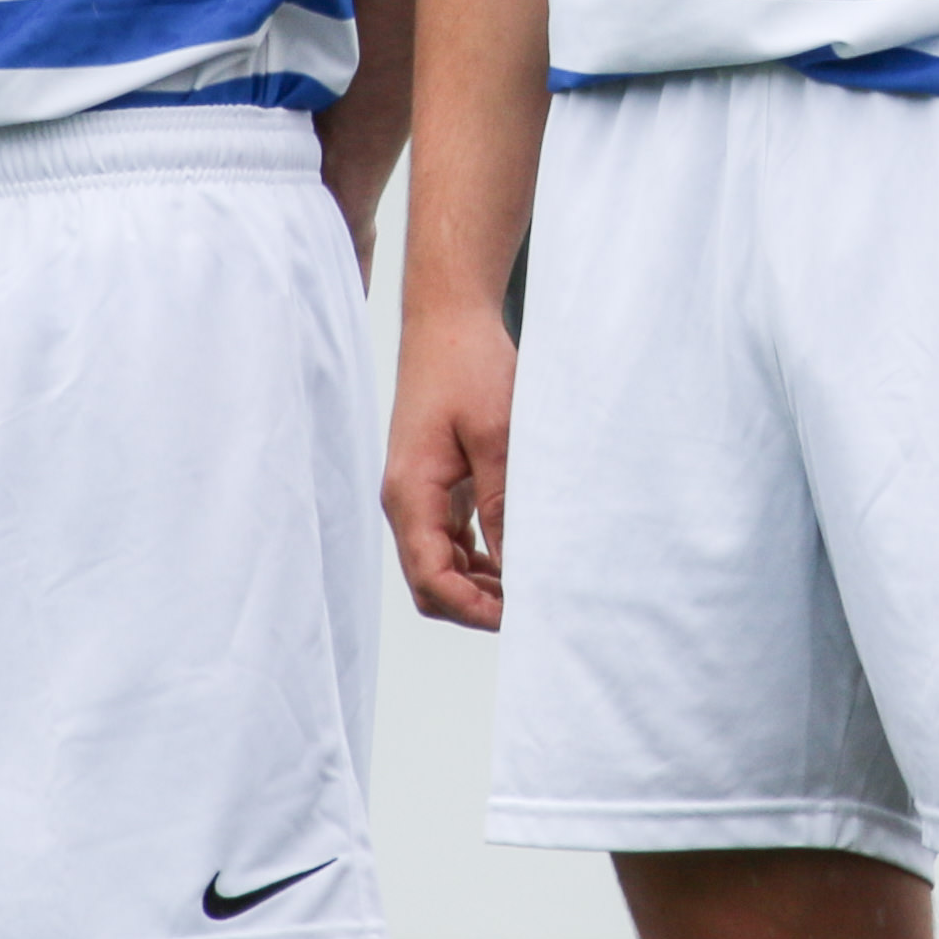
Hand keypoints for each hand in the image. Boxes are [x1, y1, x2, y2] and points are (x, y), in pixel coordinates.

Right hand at [384, 300, 514, 629]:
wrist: (448, 322)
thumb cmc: (469, 368)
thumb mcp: (496, 435)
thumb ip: (503, 501)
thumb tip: (519, 564)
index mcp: (410, 495)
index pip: (430, 578)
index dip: (471, 608)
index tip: (518, 617)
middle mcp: (406, 502)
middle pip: (430, 582)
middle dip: (474, 605)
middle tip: (531, 607)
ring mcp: (419, 494)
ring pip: (441, 563)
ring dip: (479, 583)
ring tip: (532, 586)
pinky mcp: (436, 483)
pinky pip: (452, 538)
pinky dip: (480, 556)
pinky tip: (518, 554)